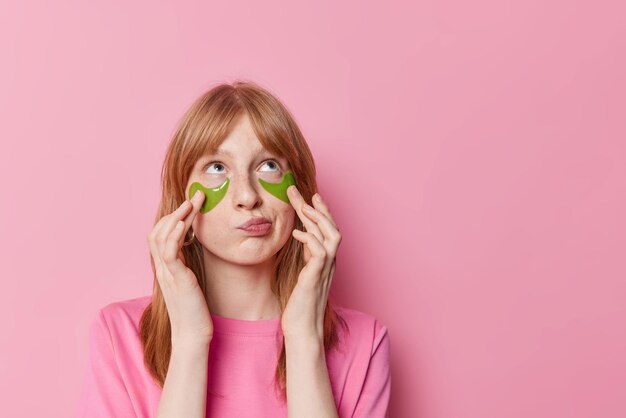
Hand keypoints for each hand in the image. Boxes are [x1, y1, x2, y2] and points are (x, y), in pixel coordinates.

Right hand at [147, 190, 213, 344]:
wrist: (192, 337)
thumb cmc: (195, 313)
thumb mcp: (191, 285)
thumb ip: (188, 268)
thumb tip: (195, 254)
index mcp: (166, 268)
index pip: (162, 235)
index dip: (174, 217)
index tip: (191, 204)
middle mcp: (162, 268)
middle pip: (158, 231)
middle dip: (176, 210)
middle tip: (195, 196)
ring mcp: (167, 273)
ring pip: (161, 236)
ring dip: (177, 216)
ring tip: (192, 202)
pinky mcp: (176, 280)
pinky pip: (169, 252)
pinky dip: (174, 235)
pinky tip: (183, 223)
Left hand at [280, 185, 341, 341]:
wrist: (302, 330)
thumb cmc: (300, 305)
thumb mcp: (303, 273)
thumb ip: (306, 256)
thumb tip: (302, 238)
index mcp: (326, 260)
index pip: (327, 229)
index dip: (319, 211)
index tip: (306, 196)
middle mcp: (330, 263)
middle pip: (331, 227)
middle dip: (317, 207)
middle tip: (299, 192)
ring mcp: (325, 270)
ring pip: (331, 235)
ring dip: (317, 219)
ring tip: (303, 206)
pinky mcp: (316, 278)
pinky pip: (319, 253)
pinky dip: (310, 239)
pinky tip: (297, 233)